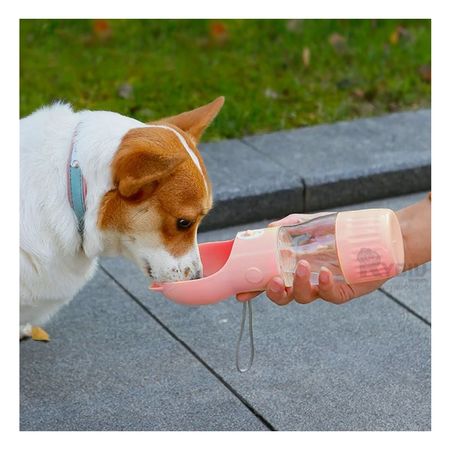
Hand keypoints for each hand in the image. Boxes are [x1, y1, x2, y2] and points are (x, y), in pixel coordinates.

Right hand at [236, 213, 384, 304]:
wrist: (374, 236)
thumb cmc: (339, 230)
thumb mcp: (310, 224)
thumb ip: (288, 226)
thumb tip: (268, 229)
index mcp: (292, 266)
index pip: (269, 279)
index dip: (254, 289)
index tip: (242, 293)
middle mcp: (304, 279)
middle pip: (283, 296)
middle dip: (274, 293)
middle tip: (275, 281)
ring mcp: (321, 287)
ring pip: (302, 297)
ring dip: (298, 285)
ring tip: (303, 267)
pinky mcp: (341, 292)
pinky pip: (329, 295)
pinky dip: (323, 287)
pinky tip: (324, 274)